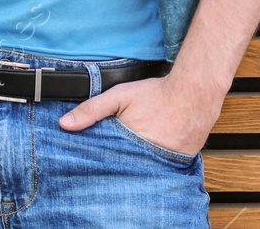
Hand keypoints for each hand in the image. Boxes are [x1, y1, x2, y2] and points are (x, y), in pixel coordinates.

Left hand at [57, 73, 222, 157]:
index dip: (103, 162)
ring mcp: (167, 161)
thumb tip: (64, 124)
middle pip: (129, 168)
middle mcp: (149, 158)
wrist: (195, 91)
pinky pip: (166, 166)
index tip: (98, 161)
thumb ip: (92, 110)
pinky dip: (160, 161)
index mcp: (130, 147)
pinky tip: (157, 149)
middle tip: (122, 153)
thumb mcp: (119, 96)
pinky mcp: (182, 160)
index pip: (109, 164)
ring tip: (140, 151)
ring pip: (148, 169)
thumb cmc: (157, 94)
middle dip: (123, 163)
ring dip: (142, 163)